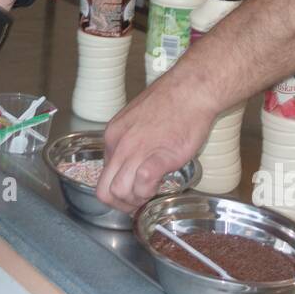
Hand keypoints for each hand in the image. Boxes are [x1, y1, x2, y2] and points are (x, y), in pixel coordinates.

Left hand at [96, 70, 219, 212]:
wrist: (191, 89)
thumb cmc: (171, 102)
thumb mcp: (137, 120)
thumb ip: (130, 142)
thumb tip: (132, 163)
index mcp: (113, 136)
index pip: (102, 176)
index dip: (117, 190)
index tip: (131, 192)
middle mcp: (119, 145)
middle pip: (105, 191)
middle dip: (121, 204)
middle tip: (138, 202)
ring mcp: (137, 150)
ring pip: (120, 191)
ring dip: (136, 200)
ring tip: (151, 192)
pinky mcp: (159, 155)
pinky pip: (143, 182)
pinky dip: (149, 191)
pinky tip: (160, 185)